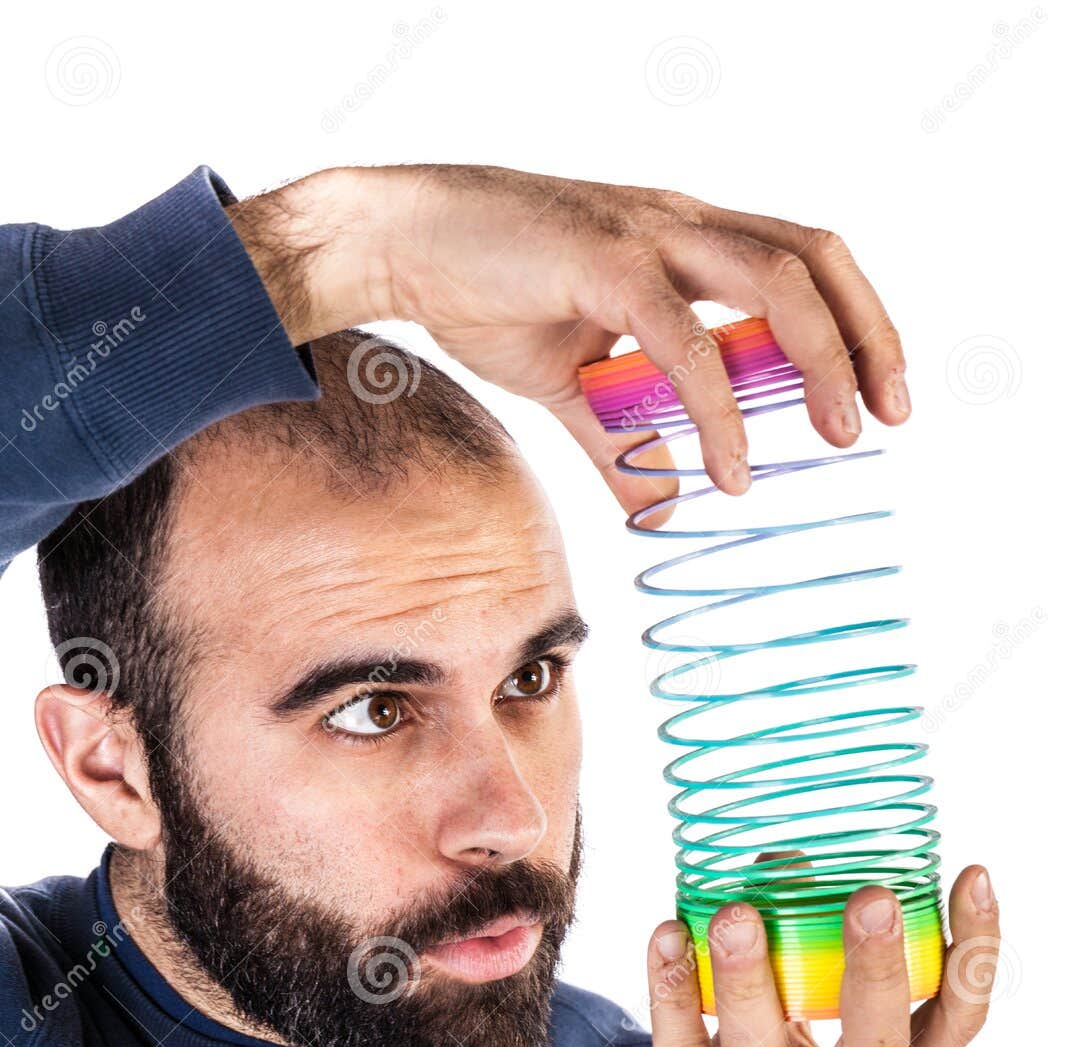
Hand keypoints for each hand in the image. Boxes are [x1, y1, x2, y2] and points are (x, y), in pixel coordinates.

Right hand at [227, 164, 908, 515]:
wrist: (401, 244)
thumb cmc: (486, 292)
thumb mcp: (573, 384)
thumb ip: (622, 442)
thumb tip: (663, 507)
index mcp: (686, 238)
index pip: (803, 261)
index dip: (855, 320)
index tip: (879, 393)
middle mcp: (682, 222)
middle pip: (814, 257)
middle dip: (865, 336)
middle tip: (886, 417)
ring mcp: (647, 232)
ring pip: (774, 279)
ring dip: (819, 357)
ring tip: (837, 433)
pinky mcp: (604, 261)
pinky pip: (683, 337)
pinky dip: (717, 406)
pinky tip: (728, 464)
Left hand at [609, 866, 998, 1046]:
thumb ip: (805, 985)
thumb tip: (782, 865)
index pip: (953, 1029)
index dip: (973, 955)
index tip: (973, 876)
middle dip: (877, 971)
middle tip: (872, 895)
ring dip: (747, 983)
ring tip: (734, 913)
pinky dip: (672, 1002)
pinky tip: (665, 941)